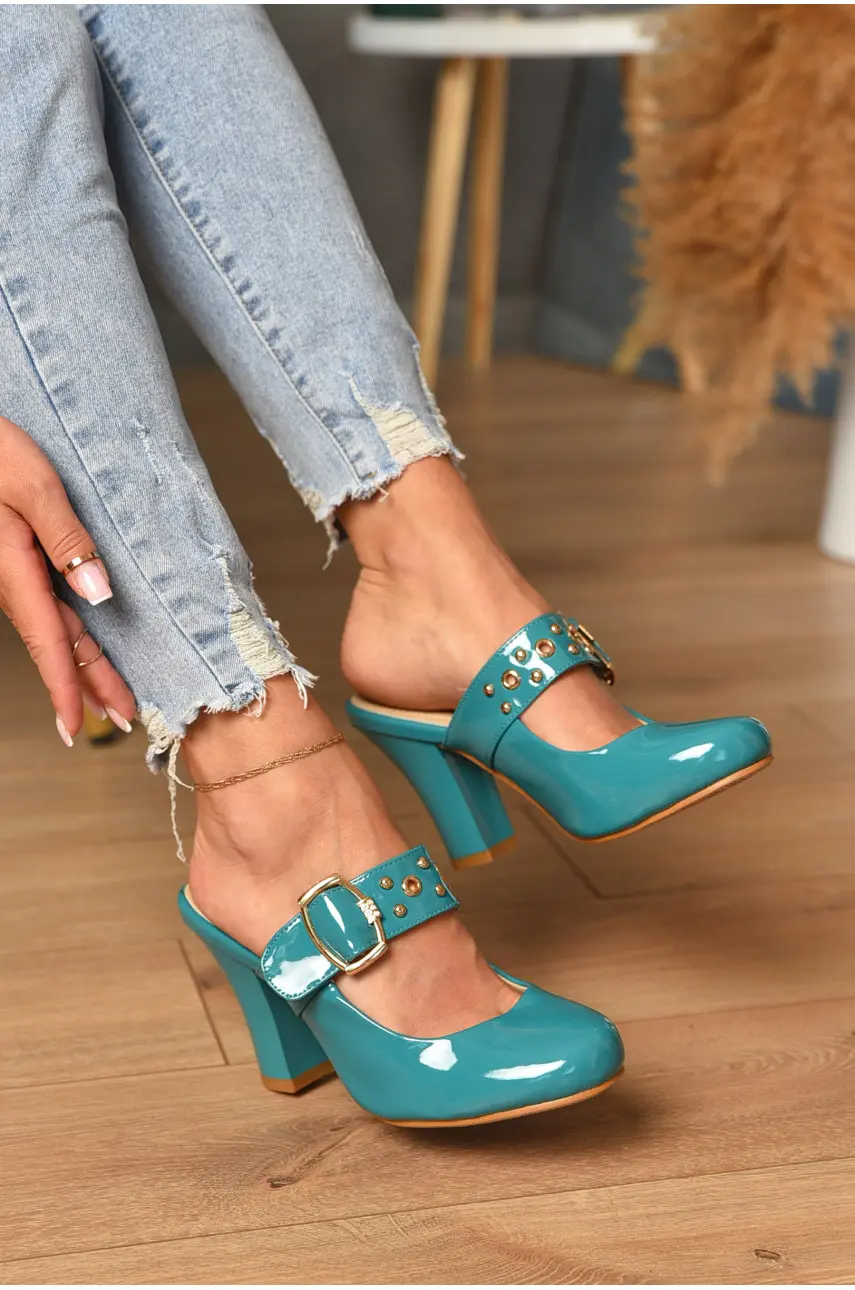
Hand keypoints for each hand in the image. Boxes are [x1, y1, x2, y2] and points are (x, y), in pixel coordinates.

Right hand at [0, 416, 135, 743]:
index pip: (48, 640)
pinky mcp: (12, 560)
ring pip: (52, 629)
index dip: (67, 687)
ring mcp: (9, 572)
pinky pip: (44, 608)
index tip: (78, 727)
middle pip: (57, 643)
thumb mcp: (33, 485)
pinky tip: (78, 647)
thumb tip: (99, 593)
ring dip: (80, 665)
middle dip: (89, 685)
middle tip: (123, 719)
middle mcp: (9, 579)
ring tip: (108, 698)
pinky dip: (66, 636)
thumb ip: (67, 539)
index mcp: (13, 568)